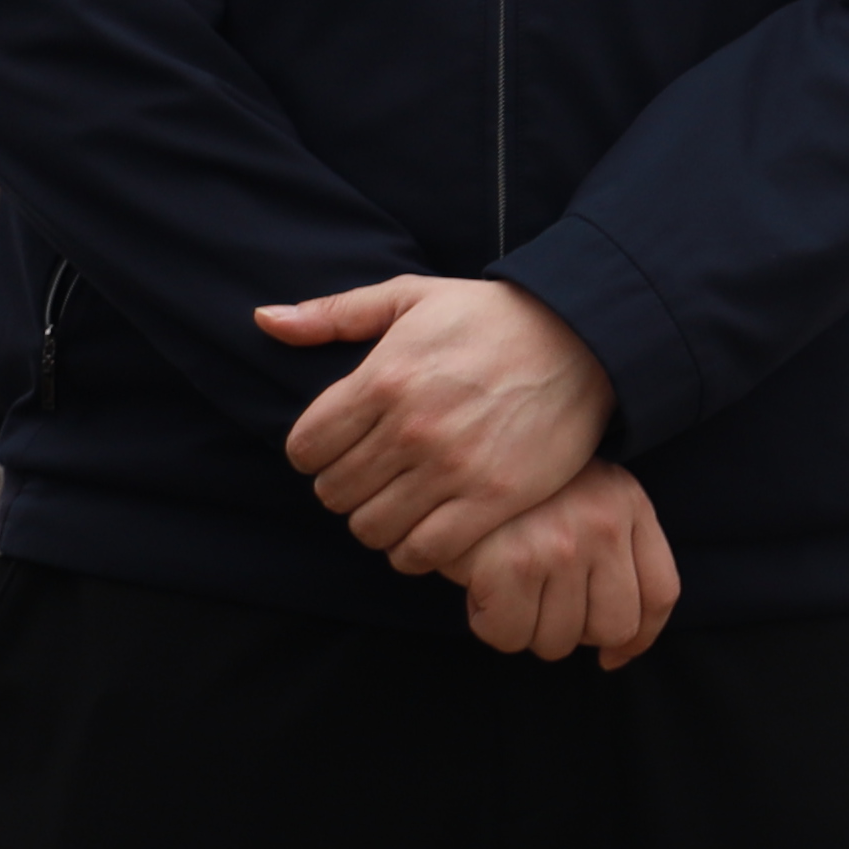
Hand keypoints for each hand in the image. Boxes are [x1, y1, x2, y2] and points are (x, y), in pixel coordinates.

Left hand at [260, 276, 616, 578]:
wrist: (584, 338)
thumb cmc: (491, 317)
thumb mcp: (411, 297)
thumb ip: (335, 314)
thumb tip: (265, 320)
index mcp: (383, 378)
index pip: (305, 448)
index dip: (313, 454)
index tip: (339, 449)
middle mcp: (411, 427)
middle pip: (335, 493)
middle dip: (345, 489)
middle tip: (372, 478)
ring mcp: (453, 467)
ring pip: (372, 529)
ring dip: (377, 522)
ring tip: (398, 504)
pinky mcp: (493, 498)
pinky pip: (423, 551)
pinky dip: (414, 550)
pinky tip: (427, 527)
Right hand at [452, 461, 679, 665]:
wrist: (457, 458)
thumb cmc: (521, 492)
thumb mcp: (586, 499)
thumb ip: (616, 557)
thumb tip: (619, 652)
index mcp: (629, 505)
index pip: (661, 594)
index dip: (639, 638)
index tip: (613, 655)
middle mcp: (604, 525)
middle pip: (614, 628)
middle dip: (575, 632)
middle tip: (541, 604)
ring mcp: (562, 546)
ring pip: (558, 640)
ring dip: (527, 628)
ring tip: (509, 586)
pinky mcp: (512, 564)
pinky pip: (510, 635)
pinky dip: (490, 623)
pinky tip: (482, 587)